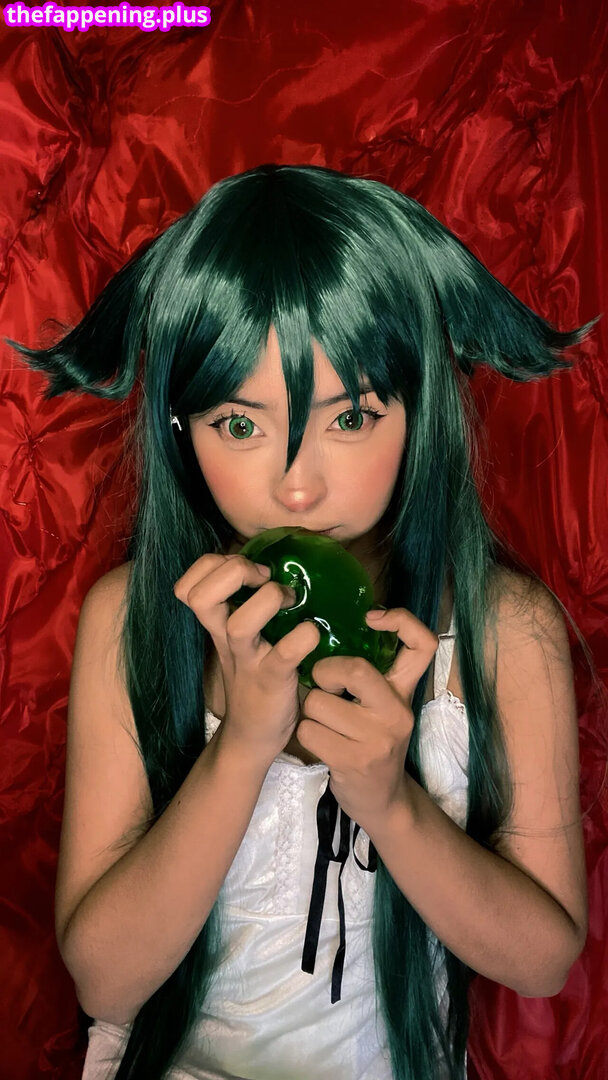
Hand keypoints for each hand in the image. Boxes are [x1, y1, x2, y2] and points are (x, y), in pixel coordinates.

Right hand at [173, 553, 320, 766]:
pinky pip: (285, 654)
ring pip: (240, 624)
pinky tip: (311, 633)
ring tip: (290, 603)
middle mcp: (225, 639)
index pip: (188, 584)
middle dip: (236, 571)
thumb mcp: (239, 638)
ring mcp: (247, 660)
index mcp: (216, 625)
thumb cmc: (253, 676)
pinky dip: (302, 637)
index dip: (215, 565)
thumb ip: (243, 604)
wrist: (252, 736)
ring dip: (270, 599)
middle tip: (265, 580)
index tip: (250, 572)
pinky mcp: (273, 680)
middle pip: (201, 596)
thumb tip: (272, 565)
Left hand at [297, 608, 438, 830]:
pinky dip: (306, 733)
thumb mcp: (385, 707)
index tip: (371, 618)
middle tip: (323, 683)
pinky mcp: (352, 762)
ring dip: (310, 710)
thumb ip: (373, 675)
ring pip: (319, 702)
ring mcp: (376, 740)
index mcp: (405, 693)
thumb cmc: (374, 742)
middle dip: (325, 672)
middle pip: (354, 670)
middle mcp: (396, 713)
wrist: (382, 801)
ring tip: (323, 722)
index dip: (401, 620)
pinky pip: (309, 729)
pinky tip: (320, 742)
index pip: (423, 645)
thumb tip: (335, 632)